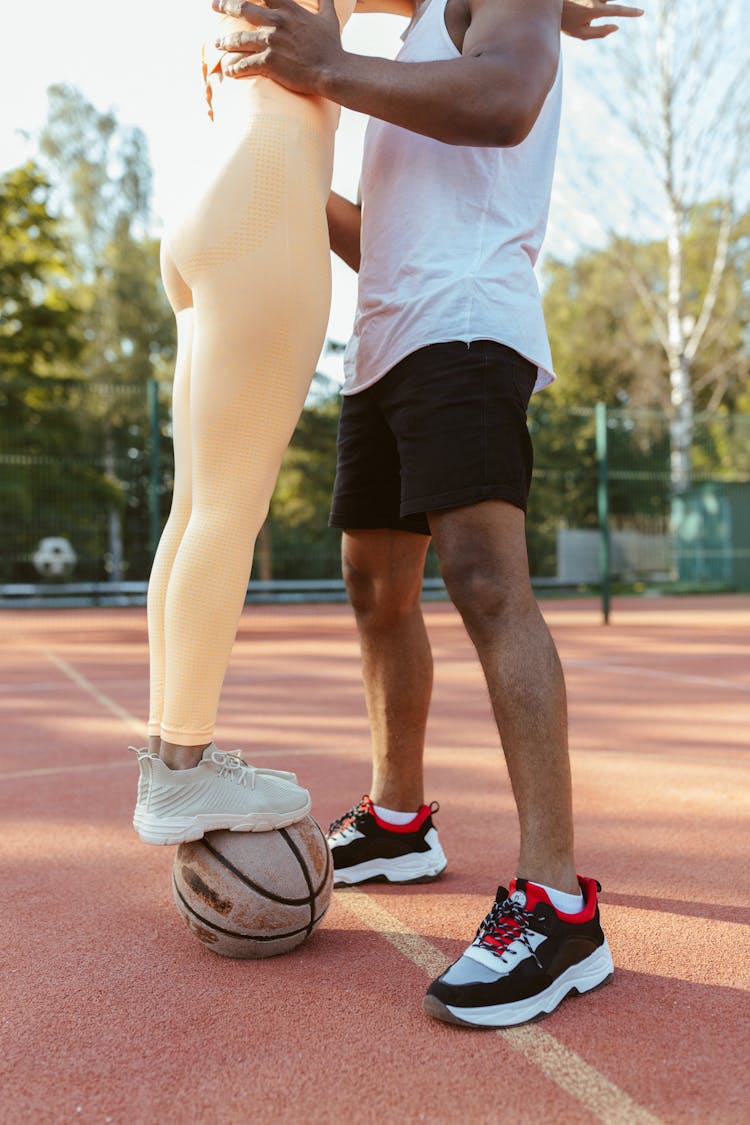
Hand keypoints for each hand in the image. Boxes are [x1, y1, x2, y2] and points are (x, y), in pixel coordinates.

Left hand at [212, 0, 343, 94]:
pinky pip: (245, 65)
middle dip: (225, 5)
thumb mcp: (329, 18)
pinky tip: (229, 72)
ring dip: (225, 41)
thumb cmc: (331, 46)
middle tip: (213, 5)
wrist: (331, 71)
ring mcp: (271, 42)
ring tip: (217, 43)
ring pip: (239, 39)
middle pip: (242, 8)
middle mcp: (276, 22)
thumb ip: (325, 1)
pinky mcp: (269, 63)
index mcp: (288, 9)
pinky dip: (235, 69)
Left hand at [561, 0, 643, 39]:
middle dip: (618, 3)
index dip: (630, 12)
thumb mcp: (580, 33)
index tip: (641, 13)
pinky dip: (604, 3)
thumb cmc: (565, 21)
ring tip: (597, 14)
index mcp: (593, 9)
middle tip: (625, 13)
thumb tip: (616, 27)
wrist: (549, 5)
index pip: (617, 10)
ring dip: (606, 5)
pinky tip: (597, 9)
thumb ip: (599, 32)